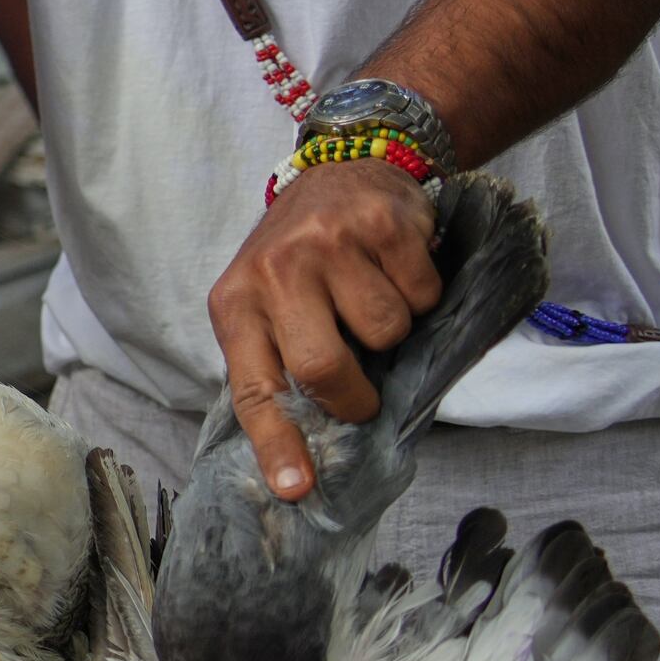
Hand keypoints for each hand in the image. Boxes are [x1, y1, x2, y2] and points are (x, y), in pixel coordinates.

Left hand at [206, 159, 442, 502]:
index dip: (277, 444)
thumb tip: (305, 453)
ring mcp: (329, 244)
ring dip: (394, 329)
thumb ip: (278, 362)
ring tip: (371, 297)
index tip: (296, 489)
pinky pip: (423, 294)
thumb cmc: (301, 257)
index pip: (254, 388)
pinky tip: (395, 267)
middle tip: (362, 395)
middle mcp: (276, 271)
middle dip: (354, 397)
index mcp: (236, 303)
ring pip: (387, 332)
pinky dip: (421, 292)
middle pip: (323, 368)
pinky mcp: (383, 224)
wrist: (338, 170)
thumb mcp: (266, 303)